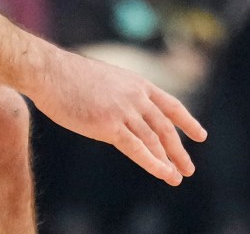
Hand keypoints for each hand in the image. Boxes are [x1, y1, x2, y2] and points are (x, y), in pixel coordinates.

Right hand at [27, 46, 206, 185]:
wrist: (49, 72)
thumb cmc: (68, 77)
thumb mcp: (104, 80)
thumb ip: (119, 96)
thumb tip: (124, 114)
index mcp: (136, 83)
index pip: (170, 105)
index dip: (187, 122)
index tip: (200, 136)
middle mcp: (135, 96)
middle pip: (165, 127)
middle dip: (179, 149)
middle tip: (188, 168)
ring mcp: (123, 110)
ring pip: (153, 140)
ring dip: (168, 161)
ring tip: (176, 177)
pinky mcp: (108, 125)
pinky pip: (136, 148)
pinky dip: (152, 163)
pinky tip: (163, 173)